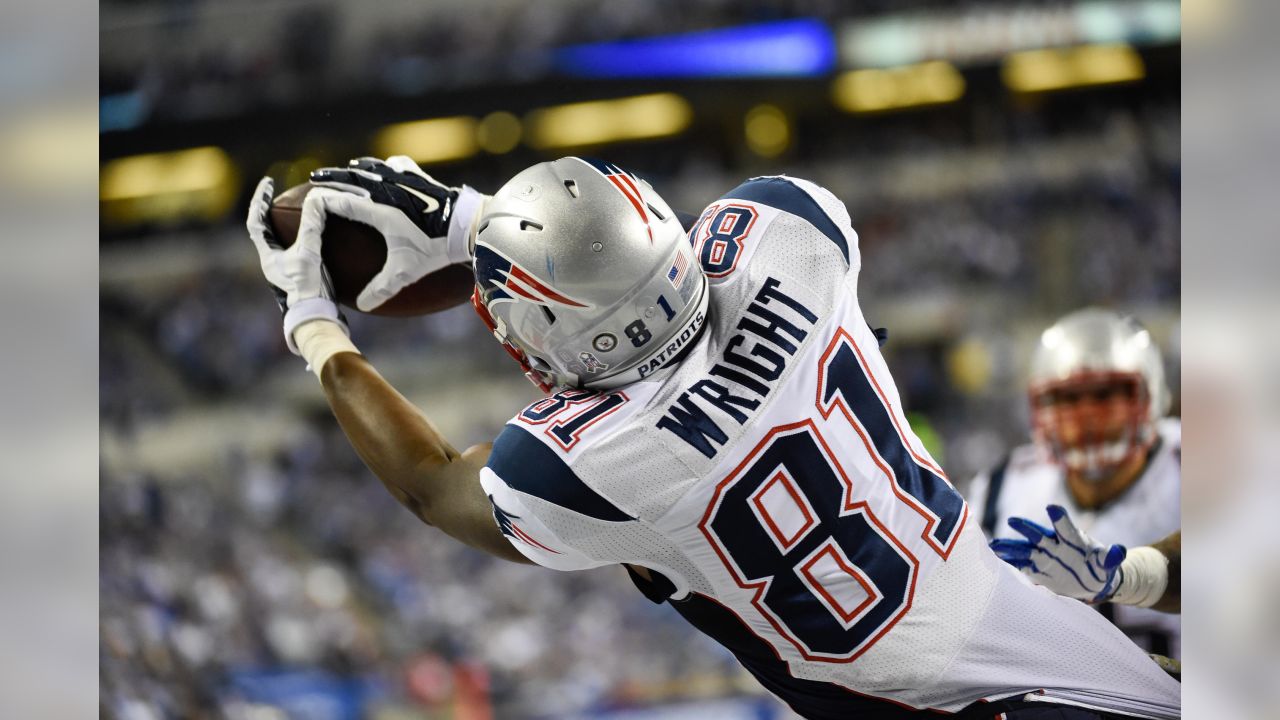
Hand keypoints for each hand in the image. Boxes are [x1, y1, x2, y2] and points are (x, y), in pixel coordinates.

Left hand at [246, 177, 347, 352]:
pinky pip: (293, 250)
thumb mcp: (310, 252)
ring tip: (295, 210)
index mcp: (267, 255)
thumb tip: (316, 199)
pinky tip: (315, 234)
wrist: (315, 316)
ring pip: (278, 241)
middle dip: (269, 209)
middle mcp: (271, 262)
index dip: (259, 199)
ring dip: (284, 224)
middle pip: (264, 229)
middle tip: (278, 194)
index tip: (268, 182)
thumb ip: (312, 225)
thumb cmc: (308, 288)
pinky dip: (299, 238)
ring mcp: (283, 270)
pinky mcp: (297, 276)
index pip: (255, 221)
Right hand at [308, 156, 485, 311]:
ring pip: (373, 168)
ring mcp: (405, 179)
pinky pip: (397, 164)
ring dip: (357, 169)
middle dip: (332, 177)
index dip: (323, 198)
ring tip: (346, 170)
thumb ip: (381, 288)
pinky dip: (385, 165)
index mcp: (380, 211)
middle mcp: (388, 190)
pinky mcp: (420, 176)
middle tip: (316, 176)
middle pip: (352, 178)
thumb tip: (362, 306)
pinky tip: (386, 167)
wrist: (468, 225)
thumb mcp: (406, 271)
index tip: (309, 198)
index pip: (342, 201)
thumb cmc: (435, 248)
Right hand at [989, 504, 1126, 602]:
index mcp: (1072, 539)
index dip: (1059, 517)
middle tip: (1013, 521)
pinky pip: (1021, 565)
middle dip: (1026, 528)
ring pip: (1025, 550)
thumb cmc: (1100, 567)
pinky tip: (996, 559)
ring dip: (1011, 547)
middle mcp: (1054, 545)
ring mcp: (1044, 557)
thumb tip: (1120, 551)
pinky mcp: (1038, 570)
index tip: (1052, 508)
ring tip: (995, 545)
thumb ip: (1112, 557)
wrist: (1092, 580)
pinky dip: (1010, 562)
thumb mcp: (1108, 563)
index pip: (1065, 526)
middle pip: (1038, 534)